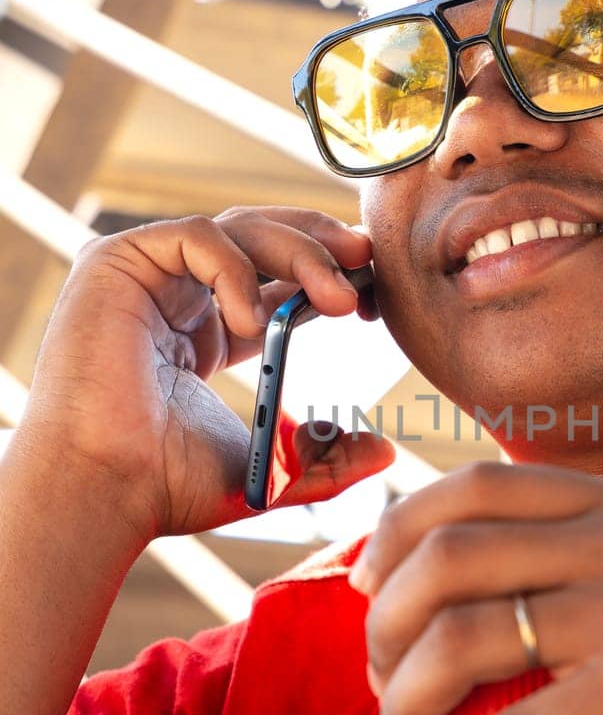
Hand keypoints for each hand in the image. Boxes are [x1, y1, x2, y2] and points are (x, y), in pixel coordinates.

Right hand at [20, 206, 393, 541]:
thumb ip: (327, 460)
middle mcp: (176, 297)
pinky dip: (236, 268)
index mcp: (207, 334)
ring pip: (237, 227)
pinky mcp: (116, 264)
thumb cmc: (167, 487)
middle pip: (262, 238)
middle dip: (322, 242)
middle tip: (368, 262)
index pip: (276, 279)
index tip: (371, 294)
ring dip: (300, 251)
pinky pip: (194, 235)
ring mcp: (146, 277)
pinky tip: (254, 321)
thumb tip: (384, 451)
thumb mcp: (272, 472)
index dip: (326, 275)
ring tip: (336, 298)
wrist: (107, 488)